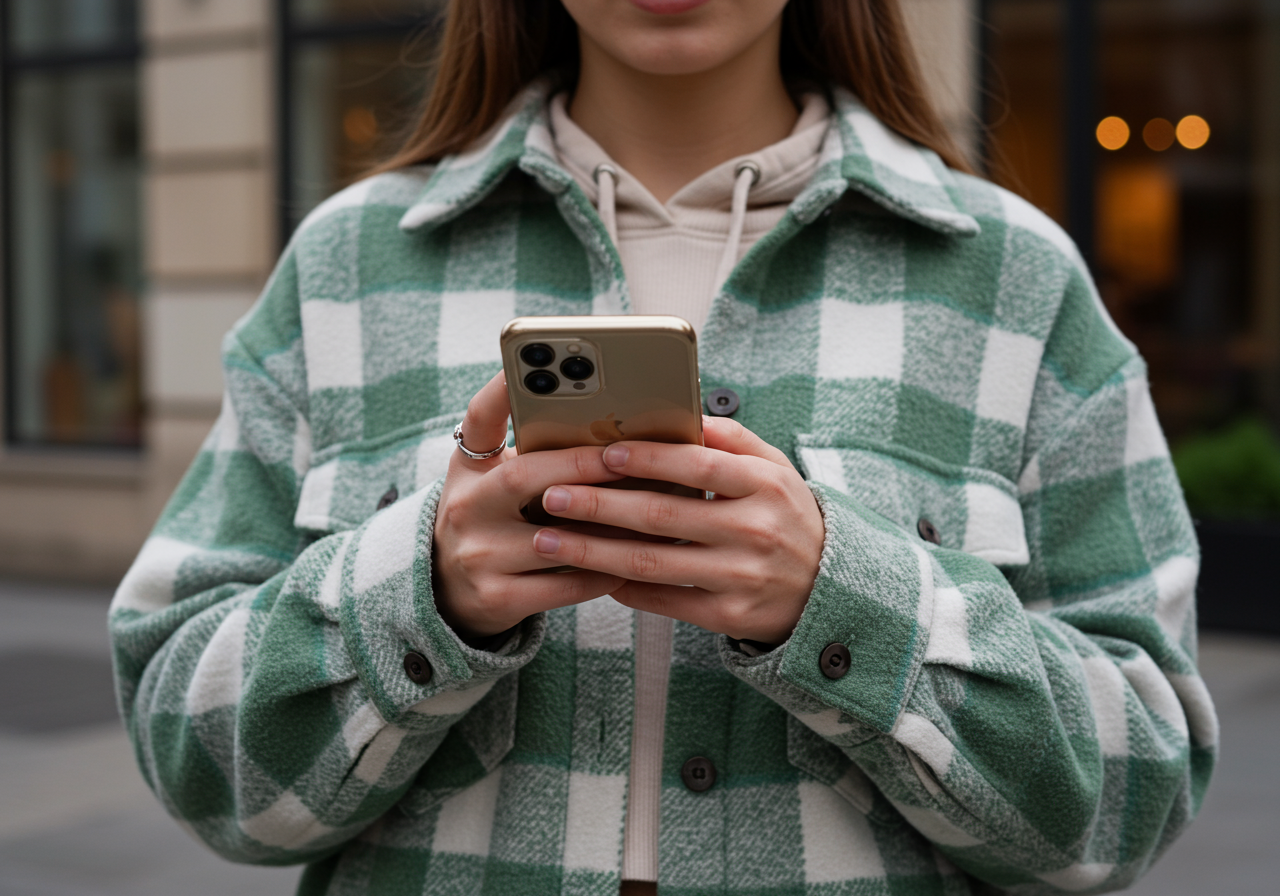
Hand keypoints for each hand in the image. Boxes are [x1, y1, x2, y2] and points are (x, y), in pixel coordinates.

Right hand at [432, 372, 627, 637]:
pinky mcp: (496, 598)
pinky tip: (633, 559)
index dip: (501, 388)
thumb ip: (535, 454)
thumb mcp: (492, 480)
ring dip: (605, 526)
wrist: (447, 593)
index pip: (479, 418)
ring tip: (648, 510)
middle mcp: (464, 506)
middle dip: (578, 464)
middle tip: (623, 455)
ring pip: (552, 537)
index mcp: (469, 468)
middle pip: (522, 476)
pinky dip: (601, 572)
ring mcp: (477, 554)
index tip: (529, 362)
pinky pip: (563, 585)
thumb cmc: (493, 521)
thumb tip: (614, 429)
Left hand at [530, 416, 825, 643]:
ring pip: (652, 562)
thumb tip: (681, 412)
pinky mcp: (729, 616)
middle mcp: (753, 530)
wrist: (829, 588)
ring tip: (551, 539)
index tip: (601, 452)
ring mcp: (741, 576)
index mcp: (764, 485)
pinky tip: (590, 574)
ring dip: (593, 551)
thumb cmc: (787, 516)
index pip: (696, 464)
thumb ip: (731, 439)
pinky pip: (665, 602)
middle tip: (552, 496)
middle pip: (662, 515)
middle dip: (598, 505)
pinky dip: (624, 588)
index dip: (645, 457)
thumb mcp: (775, 469)